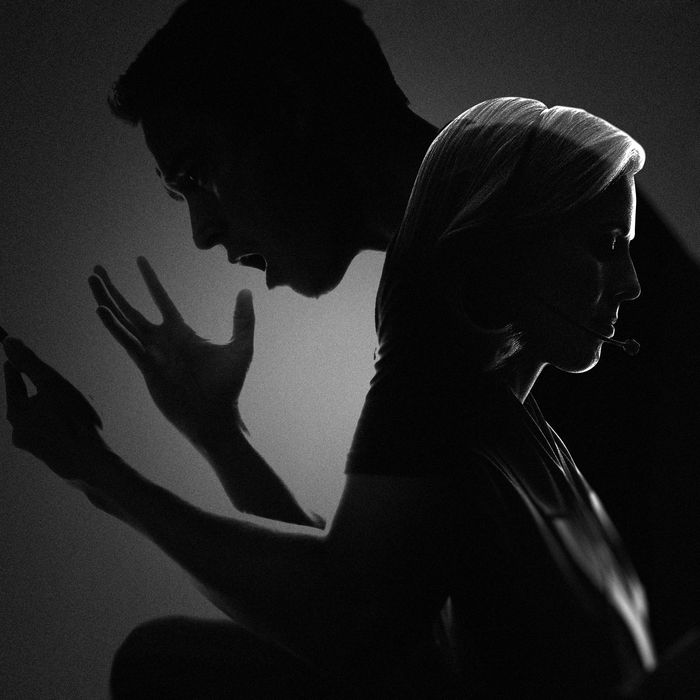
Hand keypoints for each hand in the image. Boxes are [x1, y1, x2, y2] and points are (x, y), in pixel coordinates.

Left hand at [3, 337, 105, 481]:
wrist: (89, 463)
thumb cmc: (72, 421)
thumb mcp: (52, 384)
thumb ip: (29, 363)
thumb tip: (8, 341)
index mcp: (16, 412)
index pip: (13, 381)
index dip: (15, 365)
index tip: (14, 355)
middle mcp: (19, 430)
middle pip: (26, 400)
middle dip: (39, 390)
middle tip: (50, 380)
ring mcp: (33, 445)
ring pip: (41, 416)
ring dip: (53, 408)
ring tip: (74, 406)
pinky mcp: (48, 454)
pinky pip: (52, 431)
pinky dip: (61, 423)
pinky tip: (77, 425)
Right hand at [89, 257, 253, 442]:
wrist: (215, 417)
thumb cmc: (227, 387)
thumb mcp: (241, 348)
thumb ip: (243, 320)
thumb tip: (246, 292)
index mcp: (181, 332)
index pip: (160, 298)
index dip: (150, 279)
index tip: (139, 260)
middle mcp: (162, 340)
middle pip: (131, 309)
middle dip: (114, 289)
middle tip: (97, 270)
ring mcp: (152, 353)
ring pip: (123, 321)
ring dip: (107, 301)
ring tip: (92, 282)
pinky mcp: (146, 368)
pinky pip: (126, 342)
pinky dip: (113, 326)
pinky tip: (101, 310)